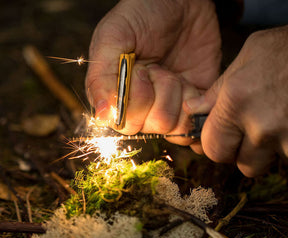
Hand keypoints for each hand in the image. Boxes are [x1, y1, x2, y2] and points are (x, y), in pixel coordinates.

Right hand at [86, 0, 220, 144]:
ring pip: (174, 125)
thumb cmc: (143, 16)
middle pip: (153, 126)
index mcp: (118, 97)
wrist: (182, 2)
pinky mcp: (192, 106)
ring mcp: (168, 108)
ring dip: (177, 94)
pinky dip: (196, 105)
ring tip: (174, 73)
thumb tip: (102, 116)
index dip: (137, 100)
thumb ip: (102, 78)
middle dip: (159, 94)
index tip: (141, 70)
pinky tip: (190, 85)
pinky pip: (194, 124)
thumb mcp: (113, 37)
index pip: (126, 123)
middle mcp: (142, 108)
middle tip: (158, 69)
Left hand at [184, 26, 287, 175]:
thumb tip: (192, 110)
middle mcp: (261, 127)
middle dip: (242, 154)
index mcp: (236, 103)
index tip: (223, 138)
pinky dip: (286, 147)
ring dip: (268, 151)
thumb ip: (216, 90)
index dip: (217, 146)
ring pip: (269, 164)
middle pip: (242, 165)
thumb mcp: (248, 57)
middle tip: (249, 135)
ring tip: (275, 123)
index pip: (213, 149)